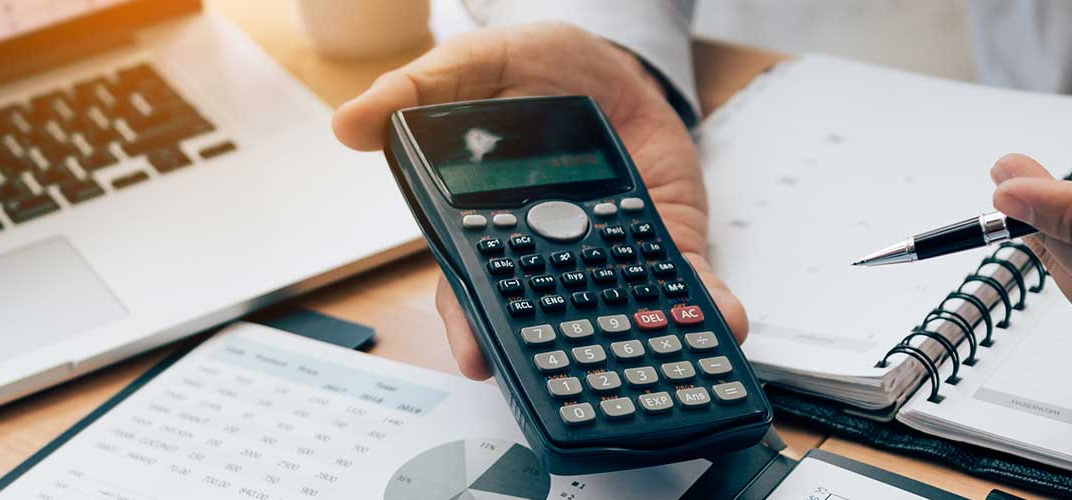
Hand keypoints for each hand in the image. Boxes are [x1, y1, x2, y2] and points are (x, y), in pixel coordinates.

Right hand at [333, 22, 747, 378]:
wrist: (614, 63)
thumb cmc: (537, 70)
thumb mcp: (477, 64)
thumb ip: (419, 90)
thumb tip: (350, 122)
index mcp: (489, 223)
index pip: (474, 285)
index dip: (472, 325)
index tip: (476, 354)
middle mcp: (549, 252)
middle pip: (545, 318)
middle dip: (557, 352)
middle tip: (569, 377)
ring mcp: (610, 253)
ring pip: (618, 311)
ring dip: (641, 338)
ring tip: (662, 352)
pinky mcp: (666, 243)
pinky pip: (683, 282)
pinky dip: (705, 305)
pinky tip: (721, 316)